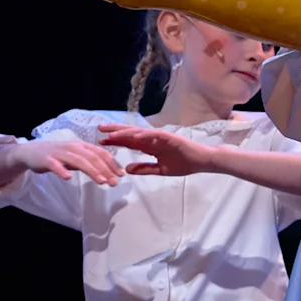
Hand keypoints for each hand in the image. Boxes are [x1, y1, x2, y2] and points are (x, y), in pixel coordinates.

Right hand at [0, 133, 125, 189]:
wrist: (31, 152)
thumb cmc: (57, 155)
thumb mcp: (75, 156)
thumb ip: (89, 162)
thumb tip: (107, 171)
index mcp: (81, 146)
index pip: (100, 153)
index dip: (112, 163)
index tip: (121, 174)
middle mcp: (72, 147)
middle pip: (92, 158)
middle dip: (105, 170)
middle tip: (115, 183)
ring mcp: (60, 153)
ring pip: (78, 161)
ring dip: (91, 171)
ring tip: (101, 182)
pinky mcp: (47, 159)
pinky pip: (56, 165)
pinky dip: (62, 170)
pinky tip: (68, 178)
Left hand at [95, 122, 220, 176]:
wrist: (202, 162)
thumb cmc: (184, 164)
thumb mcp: (160, 170)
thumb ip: (144, 168)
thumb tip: (127, 169)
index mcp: (150, 146)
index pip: (129, 143)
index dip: (116, 141)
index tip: (101, 142)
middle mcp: (153, 139)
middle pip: (130, 134)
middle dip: (115, 132)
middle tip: (99, 130)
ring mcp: (160, 137)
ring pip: (139, 132)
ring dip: (125, 132)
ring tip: (111, 133)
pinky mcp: (169, 137)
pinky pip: (154, 135)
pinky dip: (144, 135)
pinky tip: (133, 137)